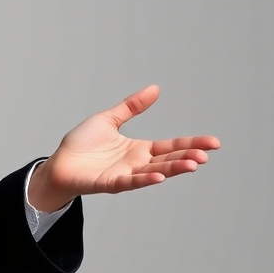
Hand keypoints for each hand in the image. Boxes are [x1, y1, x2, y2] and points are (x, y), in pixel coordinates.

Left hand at [26, 85, 220, 211]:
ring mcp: (126, 174)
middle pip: (168, 160)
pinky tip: (159, 175)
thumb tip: (155, 88)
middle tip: (208, 154)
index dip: (191, 143)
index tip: (214, 142)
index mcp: (139, 149)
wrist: (59, 163)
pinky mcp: (111, 183)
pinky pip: (131, 181)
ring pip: (155, 171)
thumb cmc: (82, 144)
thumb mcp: (108, 119)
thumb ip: (131, 107)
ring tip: (193, 164)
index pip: (170, 146)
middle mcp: (137, 163)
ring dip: (174, 169)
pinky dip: (145, 179)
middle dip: (188, 156)